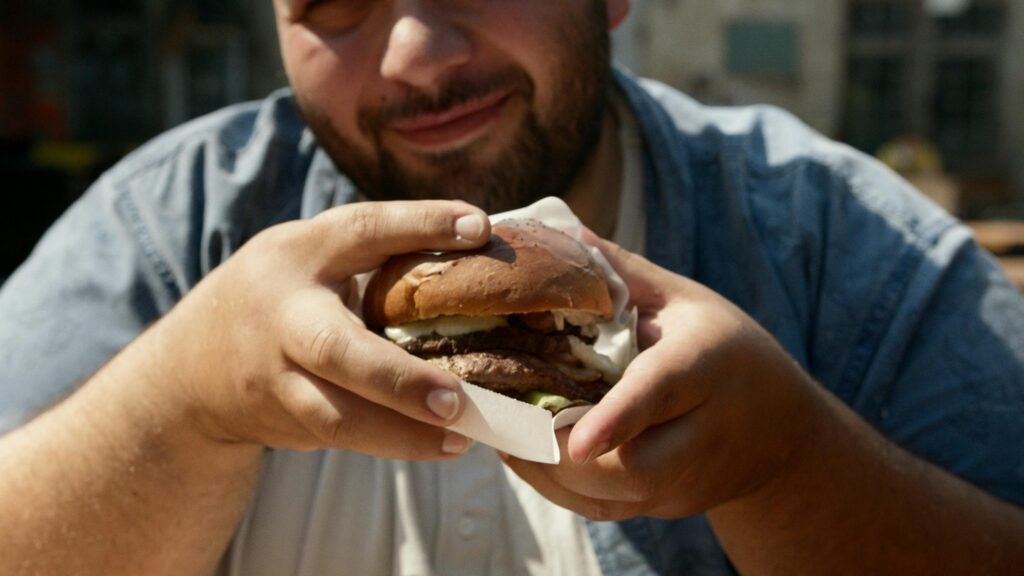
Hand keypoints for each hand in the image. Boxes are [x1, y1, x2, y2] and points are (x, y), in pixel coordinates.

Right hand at [149, 201, 489, 458]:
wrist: (192, 369)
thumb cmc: (283, 297)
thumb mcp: (312, 258)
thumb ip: (377, 252)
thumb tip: (477, 239)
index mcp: (298, 254)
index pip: (360, 230)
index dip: (418, 224)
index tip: (478, 227)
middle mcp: (284, 315)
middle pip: (335, 349)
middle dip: (397, 378)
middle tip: (457, 399)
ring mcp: (276, 376)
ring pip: (336, 415)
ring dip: (401, 432)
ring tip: (462, 436)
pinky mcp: (283, 420)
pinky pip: (342, 435)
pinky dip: (392, 443)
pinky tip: (438, 444)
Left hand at [500, 234, 827, 519]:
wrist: (782, 434)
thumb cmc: (728, 350)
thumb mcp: (685, 301)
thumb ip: (622, 274)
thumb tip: (561, 233)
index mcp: (704, 369)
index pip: (659, 396)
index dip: (617, 419)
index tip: (577, 440)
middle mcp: (699, 438)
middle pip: (627, 465)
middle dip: (555, 450)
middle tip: (497, 414)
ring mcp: (683, 484)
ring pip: (604, 498)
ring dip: (543, 470)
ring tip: (497, 431)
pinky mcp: (663, 507)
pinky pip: (600, 511)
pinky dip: (554, 487)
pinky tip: (522, 453)